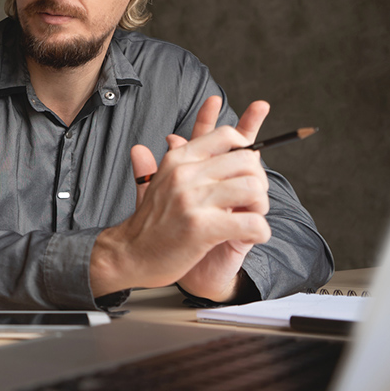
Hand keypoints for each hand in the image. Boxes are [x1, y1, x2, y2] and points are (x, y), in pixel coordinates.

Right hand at [91, 96, 271, 299]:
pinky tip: (247, 237)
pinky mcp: (202, 227)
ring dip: (260, 208)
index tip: (246, 169)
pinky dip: (259, 232)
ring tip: (248, 220)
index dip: (247, 149)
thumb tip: (161, 141)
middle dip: (258, 183)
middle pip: (248, 161)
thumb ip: (162, 161)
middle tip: (250, 202)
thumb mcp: (155, 184)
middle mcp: (185, 174)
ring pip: (254, 189)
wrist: (129, 255)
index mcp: (178, 161)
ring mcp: (192, 200)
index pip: (226, 135)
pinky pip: (252, 223)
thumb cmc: (149, 224)